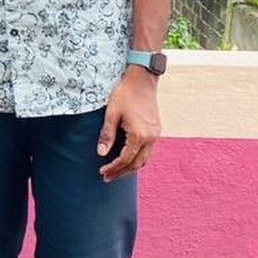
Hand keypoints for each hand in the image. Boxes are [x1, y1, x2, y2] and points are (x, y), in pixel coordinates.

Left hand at [97, 67, 161, 182]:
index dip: (113, 168)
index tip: (101, 172)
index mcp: (139, 135)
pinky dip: (137, 158)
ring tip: (116, 172)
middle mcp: (150, 137)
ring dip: (130, 167)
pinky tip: (127, 158)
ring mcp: (155, 134)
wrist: (142, 79)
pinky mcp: (156, 130)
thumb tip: (101, 153)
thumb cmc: (125, 93)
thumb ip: (107, 134)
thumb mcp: (111, 113)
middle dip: (121, 172)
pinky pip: (148, 151)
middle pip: (137, 163)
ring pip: (144, 159)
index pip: (125, 159)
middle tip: (107, 178)